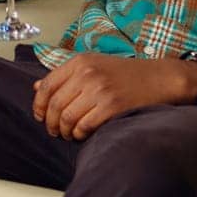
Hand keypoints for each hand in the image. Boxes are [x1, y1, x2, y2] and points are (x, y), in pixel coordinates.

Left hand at [32, 54, 194, 139]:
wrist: (159, 79)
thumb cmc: (126, 74)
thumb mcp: (94, 65)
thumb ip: (65, 75)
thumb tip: (37, 87)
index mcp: (80, 62)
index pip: (47, 85)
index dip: (39, 105)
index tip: (40, 116)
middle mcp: (87, 74)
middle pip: (55, 105)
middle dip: (51, 122)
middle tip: (54, 130)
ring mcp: (100, 90)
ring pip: (68, 118)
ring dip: (64, 131)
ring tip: (68, 134)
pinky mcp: (112, 107)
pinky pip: (85, 126)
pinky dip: (79, 134)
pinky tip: (82, 134)